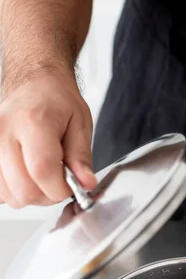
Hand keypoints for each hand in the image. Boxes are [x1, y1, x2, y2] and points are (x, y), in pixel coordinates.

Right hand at [0, 74, 96, 207]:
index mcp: (33, 121)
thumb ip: (81, 157)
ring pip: (9, 196)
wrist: (32, 83)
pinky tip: (26, 176)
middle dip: (48, 195)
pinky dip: (15, 191)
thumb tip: (85, 183)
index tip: (71, 185)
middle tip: (58, 181)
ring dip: (31, 195)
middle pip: (24, 190)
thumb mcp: (80, 123)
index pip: (43, 171)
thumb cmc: (55, 98)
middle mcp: (4, 133)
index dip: (60, 188)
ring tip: (42, 175)